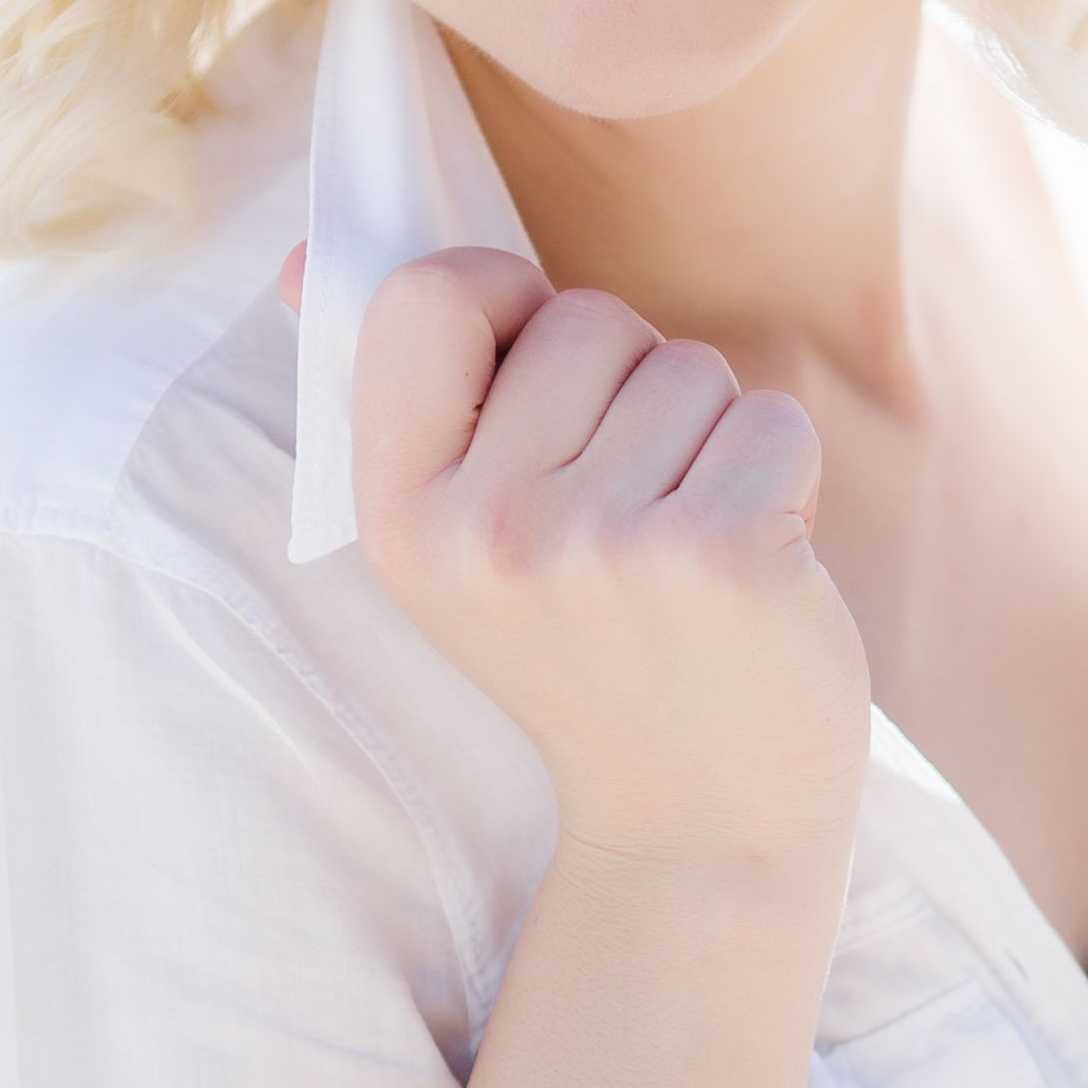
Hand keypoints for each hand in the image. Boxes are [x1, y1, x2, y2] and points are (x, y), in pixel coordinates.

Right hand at [316, 244, 867, 870]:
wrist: (700, 824)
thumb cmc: (590, 655)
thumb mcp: (456, 546)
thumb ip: (402, 400)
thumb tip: (307, 263)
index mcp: (399, 515)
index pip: (424, 294)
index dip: (501, 295)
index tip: (541, 362)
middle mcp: (486, 531)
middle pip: (586, 319)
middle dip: (632, 384)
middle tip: (631, 509)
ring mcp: (602, 545)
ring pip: (688, 367)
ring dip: (710, 436)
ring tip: (687, 548)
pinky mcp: (719, 555)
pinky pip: (769, 419)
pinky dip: (780, 474)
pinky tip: (753, 563)